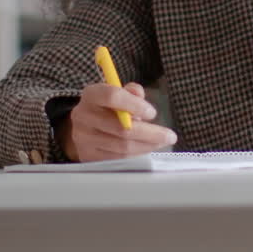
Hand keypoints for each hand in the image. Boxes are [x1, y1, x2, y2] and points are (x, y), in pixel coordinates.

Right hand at [59, 82, 176, 161]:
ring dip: (146, 146)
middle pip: (121, 128)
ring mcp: (84, 139)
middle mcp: (83, 116)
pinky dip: (136, 155)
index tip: (152, 113)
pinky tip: (147, 149)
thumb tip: (139, 95)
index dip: (135, 105)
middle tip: (170, 136)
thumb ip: (131, 92)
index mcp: (91, 95)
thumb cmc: (107, 107)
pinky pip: (117, 159)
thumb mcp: (118, 94)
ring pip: (121, 146)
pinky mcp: (87, 156)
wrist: (84, 127)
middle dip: (150, 133)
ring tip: (161, 142)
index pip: (112, 97)